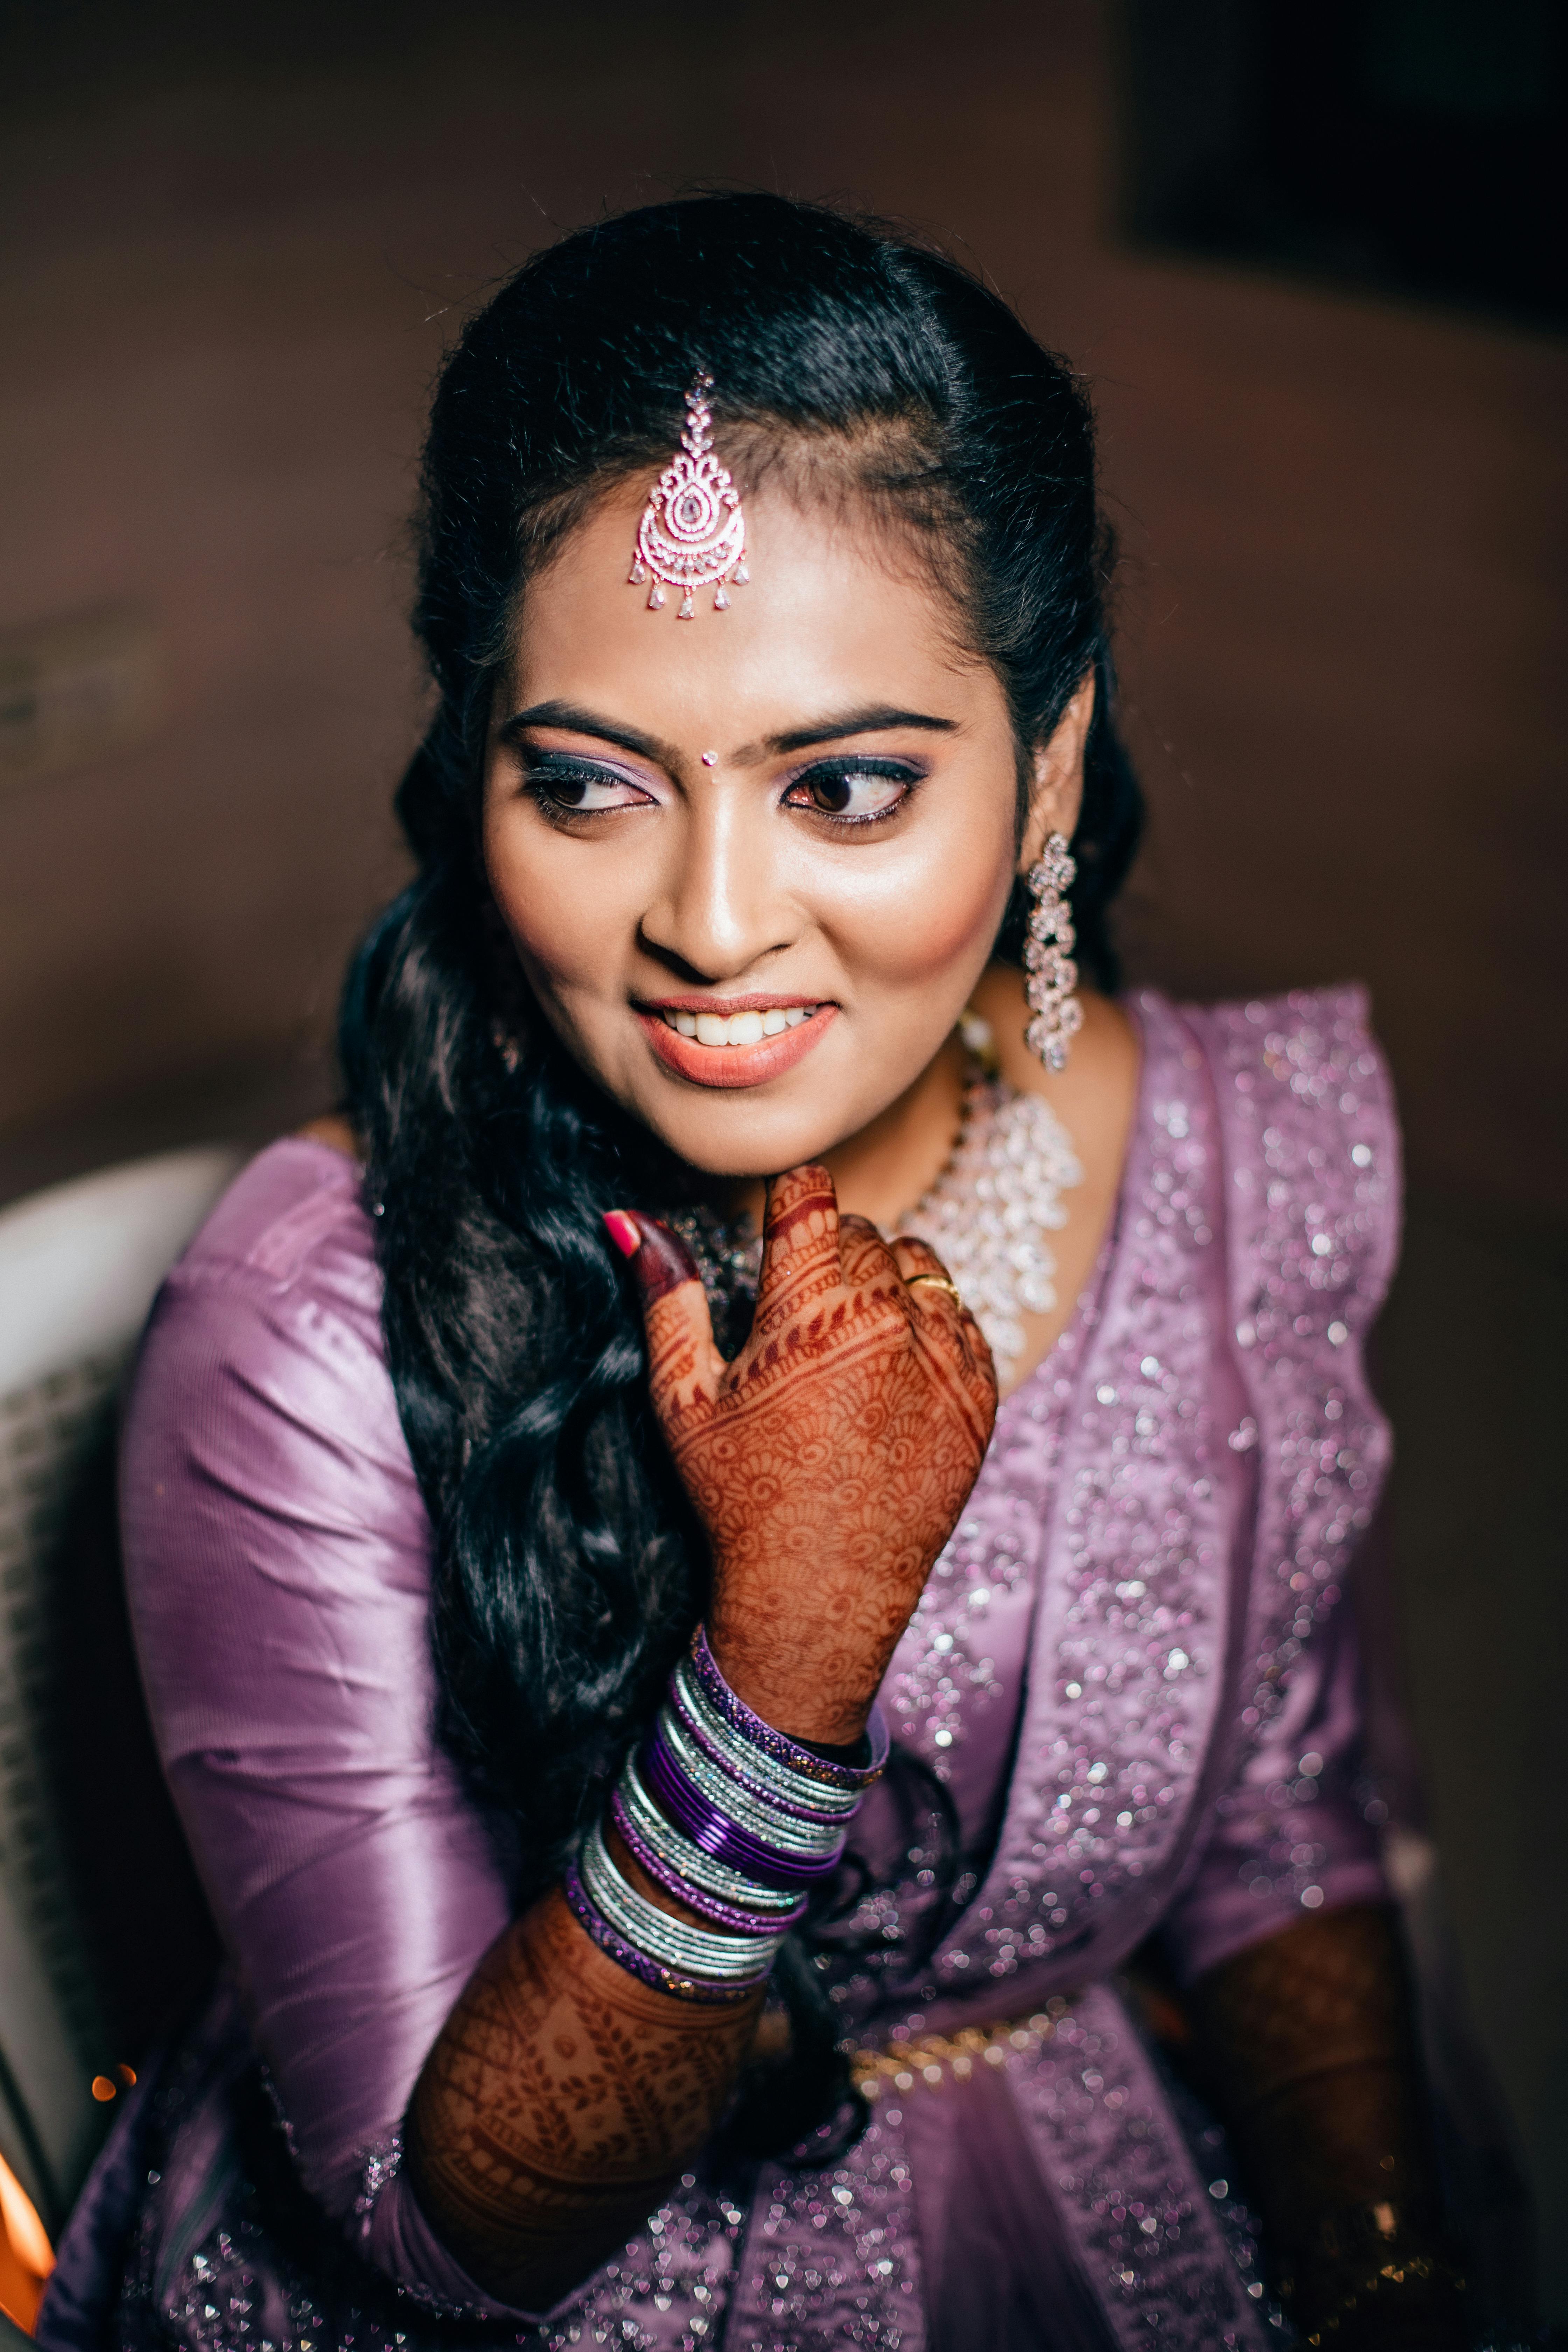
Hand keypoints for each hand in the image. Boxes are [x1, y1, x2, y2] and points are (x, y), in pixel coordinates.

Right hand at [608, 1163, 996, 1743]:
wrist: (820, 1594)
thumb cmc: (740, 1498)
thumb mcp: (684, 1396)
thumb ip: (666, 1297)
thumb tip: (632, 1218)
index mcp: (811, 1314)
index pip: (813, 1196)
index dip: (792, 1199)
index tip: (782, 1217)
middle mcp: (887, 1324)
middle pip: (865, 1234)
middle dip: (830, 1257)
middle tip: (800, 1316)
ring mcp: (942, 1359)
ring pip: (920, 1265)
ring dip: (886, 1283)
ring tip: (847, 1338)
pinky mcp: (980, 1395)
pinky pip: (961, 1318)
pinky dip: (929, 1327)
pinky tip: (892, 1369)